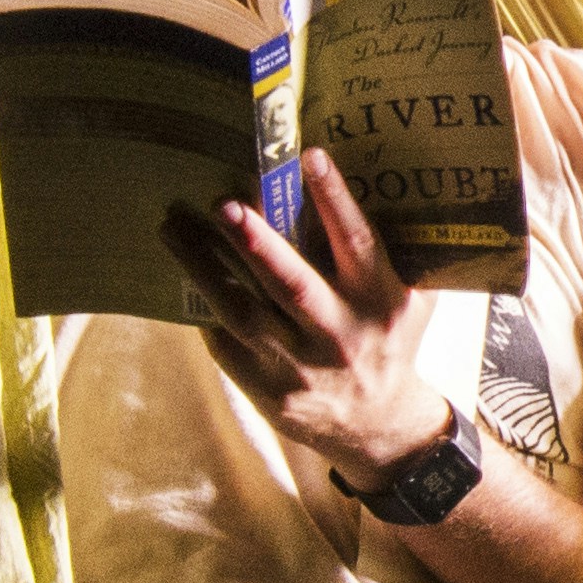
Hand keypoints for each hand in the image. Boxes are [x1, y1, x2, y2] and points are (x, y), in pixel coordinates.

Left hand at [159, 162, 453, 489]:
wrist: (377, 425)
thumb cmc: (389, 340)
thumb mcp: (409, 299)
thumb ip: (385, 257)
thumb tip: (349, 187)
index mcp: (382, 303)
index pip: (358, 245)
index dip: (335, 200)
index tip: (310, 157)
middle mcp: (342, 336)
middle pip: (291, 285)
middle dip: (256, 242)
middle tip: (222, 202)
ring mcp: (302, 368)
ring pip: (243, 312)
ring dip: (204, 267)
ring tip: (173, 227)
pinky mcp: (269, 391)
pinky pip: (226, 342)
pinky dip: (204, 306)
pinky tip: (183, 273)